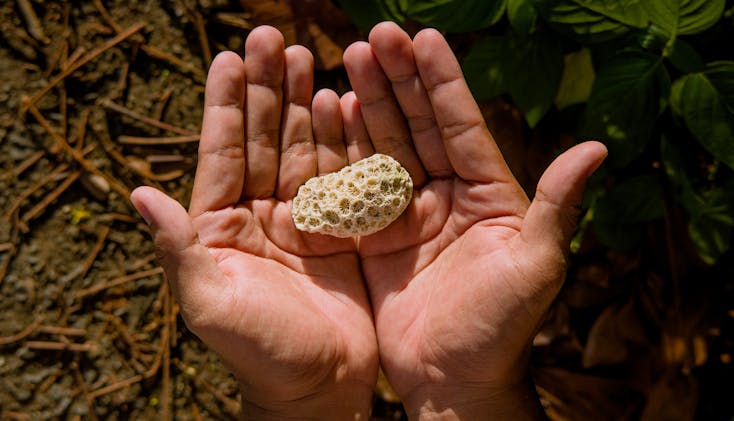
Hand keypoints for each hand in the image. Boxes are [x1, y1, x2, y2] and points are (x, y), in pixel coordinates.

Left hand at [130, 26, 377, 418]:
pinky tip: (344, 105)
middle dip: (266, 88)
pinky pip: (342, 176)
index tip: (228, 56)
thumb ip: (178, 247)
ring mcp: (302, 219)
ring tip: (307, 57)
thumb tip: (138, 193)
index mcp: (221, 225)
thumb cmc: (259, 351)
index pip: (222, 152)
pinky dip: (343, 141)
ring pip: (302, 149)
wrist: (319, 387)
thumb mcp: (209, 301)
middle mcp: (259, 214)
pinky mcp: (339, 231)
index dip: (225, 105)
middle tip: (273, 37)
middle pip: (263, 139)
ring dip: (304, 103)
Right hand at [343, 23, 607, 418]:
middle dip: (398, 79)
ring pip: (385, 146)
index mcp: (487, 194)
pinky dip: (342, 151)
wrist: (454, 382)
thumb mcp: (536, 266)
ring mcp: (408, 215)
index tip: (423, 36)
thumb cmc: (501, 329)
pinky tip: (329, 115)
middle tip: (375, 35)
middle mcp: (447, 196)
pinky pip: (356, 186)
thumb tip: (597, 148)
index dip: (442, 81)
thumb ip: (557, 206)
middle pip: (418, 125)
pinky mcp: (374, 238)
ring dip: (368, 103)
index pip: (462, 125)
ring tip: (348, 59)